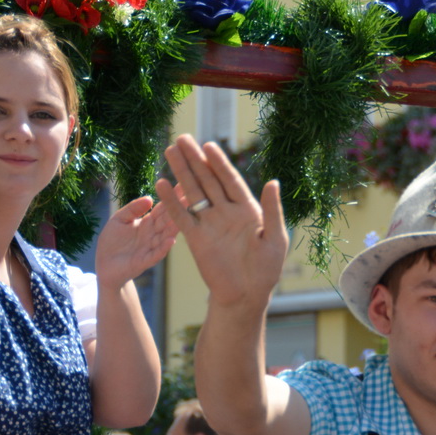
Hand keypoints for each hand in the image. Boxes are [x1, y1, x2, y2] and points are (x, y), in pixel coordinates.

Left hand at [94, 194, 177, 290]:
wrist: (105, 266)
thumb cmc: (112, 242)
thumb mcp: (118, 220)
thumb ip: (132, 209)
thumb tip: (149, 198)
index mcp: (147, 223)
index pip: (162, 208)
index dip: (172, 198)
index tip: (184, 185)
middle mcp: (153, 234)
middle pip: (168, 220)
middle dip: (179, 209)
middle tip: (193, 196)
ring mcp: (151, 248)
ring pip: (166, 235)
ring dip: (175, 227)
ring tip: (186, 215)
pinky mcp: (145, 261)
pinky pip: (156, 254)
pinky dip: (164, 248)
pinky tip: (171, 240)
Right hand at [153, 135, 287, 309]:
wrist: (246, 296)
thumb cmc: (266, 269)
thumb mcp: (275, 238)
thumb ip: (273, 210)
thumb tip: (273, 182)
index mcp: (247, 209)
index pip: (230, 180)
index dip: (219, 163)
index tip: (209, 145)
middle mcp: (226, 212)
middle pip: (208, 180)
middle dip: (195, 160)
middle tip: (182, 138)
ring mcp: (210, 224)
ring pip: (193, 193)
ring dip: (181, 173)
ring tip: (170, 151)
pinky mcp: (196, 239)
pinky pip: (181, 217)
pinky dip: (171, 202)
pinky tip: (160, 184)